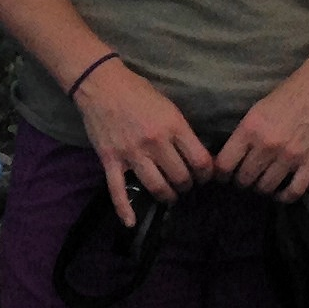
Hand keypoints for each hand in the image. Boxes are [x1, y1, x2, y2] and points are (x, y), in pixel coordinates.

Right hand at [75, 63, 214, 221]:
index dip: (207, 173)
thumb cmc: (138, 92)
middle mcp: (155, 143)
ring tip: (169, 194)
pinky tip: (131, 222)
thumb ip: (182, 131)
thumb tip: (197, 154)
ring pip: (156, 187)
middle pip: (180, 177)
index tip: (205, 176)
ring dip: (167, 196)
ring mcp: (131, 153)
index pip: (200, 161)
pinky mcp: (110, 160)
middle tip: (185, 184)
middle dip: (187, 185)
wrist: (101, 85)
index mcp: (173, 126)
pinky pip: (117, 191)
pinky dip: (124, 210)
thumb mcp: (169, 106)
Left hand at [215, 72, 308, 198]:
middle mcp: (267, 145)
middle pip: (244, 180)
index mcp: (250, 129)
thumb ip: (244, 135)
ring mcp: (290, 157)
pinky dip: (284, 197)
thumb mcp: (256, 110)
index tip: (224, 175)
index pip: (225, 164)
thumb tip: (231, 158)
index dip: (221, 174)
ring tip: (262, 182)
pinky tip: (280, 194)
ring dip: (261, 188)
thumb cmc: (288, 95)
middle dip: (241, 181)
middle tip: (245, 178)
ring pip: (266, 188)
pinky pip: (294, 191)